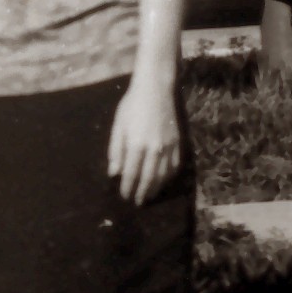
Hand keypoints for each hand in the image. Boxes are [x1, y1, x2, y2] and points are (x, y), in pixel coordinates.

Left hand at [107, 77, 183, 206]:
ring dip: (156, 188)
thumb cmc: (131, 106)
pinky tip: (163, 181)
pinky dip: (169, 177)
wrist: (155, 90)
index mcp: (136, 145)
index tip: (124, 196)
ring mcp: (168, 146)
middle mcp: (154, 149)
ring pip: (163, 174)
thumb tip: (114, 173)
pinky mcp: (177, 142)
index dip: (128, 187)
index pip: (131, 173)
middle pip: (149, 178)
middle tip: (137, 202)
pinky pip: (174, 165)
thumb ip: (116, 151)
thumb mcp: (118, 126)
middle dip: (142, 192)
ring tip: (149, 196)